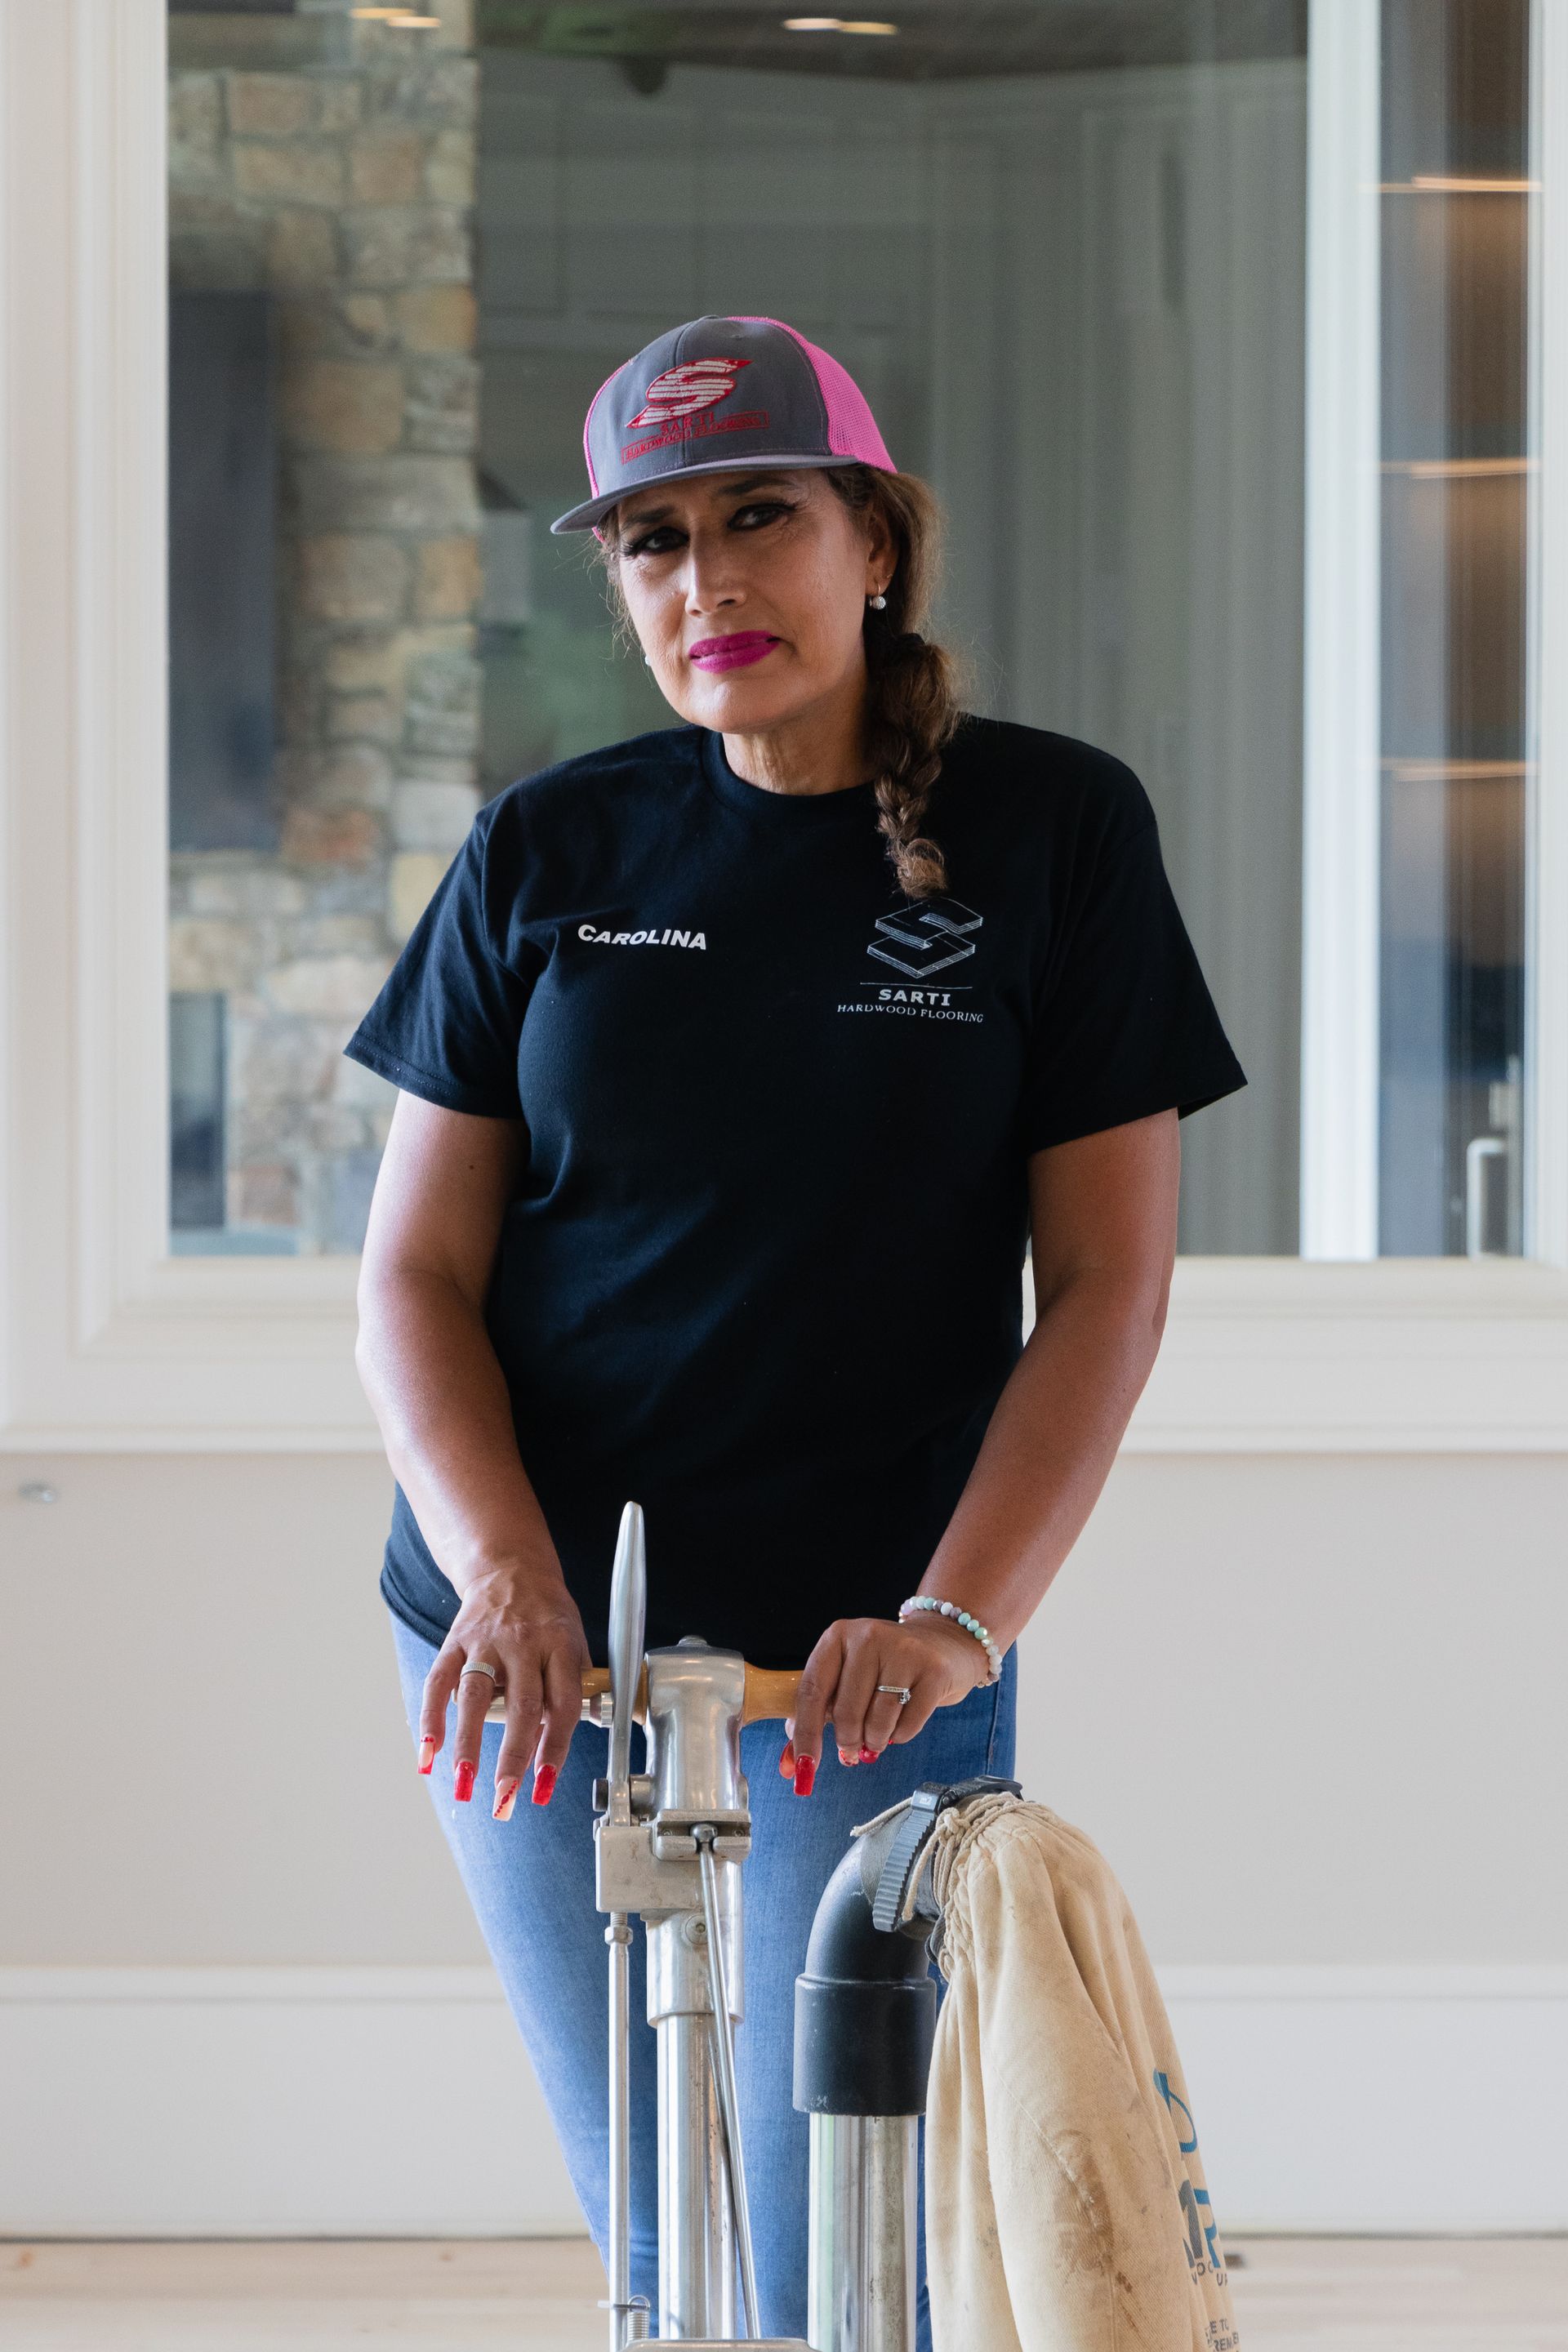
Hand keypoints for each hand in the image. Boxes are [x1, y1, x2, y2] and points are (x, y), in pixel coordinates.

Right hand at [418, 1567, 589, 1818]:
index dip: (554, 1747)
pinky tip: (427, 1753)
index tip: (544, 1785)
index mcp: (560, 1644)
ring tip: (464, 1785)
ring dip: (468, 1745)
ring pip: (477, 1696)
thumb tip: (571, 1740)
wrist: (511, 1568)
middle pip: (522, 1705)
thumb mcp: (575, 1640)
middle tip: (505, 1800)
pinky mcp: (456, 1641)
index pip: (562, 1702)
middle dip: (513, 1758)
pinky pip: (440, 1682)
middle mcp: (524, 1642)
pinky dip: (431, 1718)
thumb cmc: (548, 1613)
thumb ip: (574, 1687)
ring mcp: (486, 1641)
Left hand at [782, 1612, 986, 1793]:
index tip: (805, 1766)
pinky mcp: (933, 1671)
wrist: (942, 1643)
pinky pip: (907, 1726)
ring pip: (877, 1722)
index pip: (812, 1690)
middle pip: (845, 1712)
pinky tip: (901, 1722)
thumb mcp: (848, 1674)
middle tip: (851, 1750)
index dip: (806, 1733)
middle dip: (847, 1741)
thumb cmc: (886, 1666)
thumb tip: (793, 1762)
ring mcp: (904, 1651)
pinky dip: (899, 1737)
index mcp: (838, 1636)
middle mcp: (869, 1637)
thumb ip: (818, 1712)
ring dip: (874, 1741)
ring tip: (878, 1734)